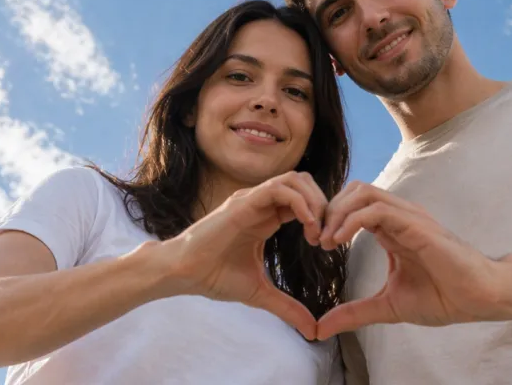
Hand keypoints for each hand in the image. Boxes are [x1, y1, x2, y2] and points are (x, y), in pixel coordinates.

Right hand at [165, 171, 327, 339]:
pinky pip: (278, 189)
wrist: (183, 274)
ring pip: (295, 179)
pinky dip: (300, 203)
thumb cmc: (214, 277)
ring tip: (317, 231)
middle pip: (304, 182)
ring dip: (314, 201)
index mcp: (266, 216)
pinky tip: (307, 226)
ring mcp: (252, 199)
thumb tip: (313, 332)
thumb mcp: (261, 294)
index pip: (304, 200)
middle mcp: (261, 202)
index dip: (322, 216)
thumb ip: (288, 308)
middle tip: (328, 235)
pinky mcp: (243, 202)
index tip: (327, 243)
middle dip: (324, 204)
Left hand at [315, 182, 511, 339]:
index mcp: (392, 228)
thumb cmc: (444, 297)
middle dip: (328, 211)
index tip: (316, 244)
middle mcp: (399, 216)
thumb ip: (354, 312)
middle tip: (315, 240)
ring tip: (325, 241)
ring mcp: (408, 216)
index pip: (353, 205)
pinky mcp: (416, 224)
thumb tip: (321, 329)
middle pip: (353, 190)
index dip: (330, 219)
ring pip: (362, 192)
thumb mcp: (388, 305)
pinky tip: (339, 240)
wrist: (479, 298)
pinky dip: (351, 220)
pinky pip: (376, 209)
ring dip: (336, 213)